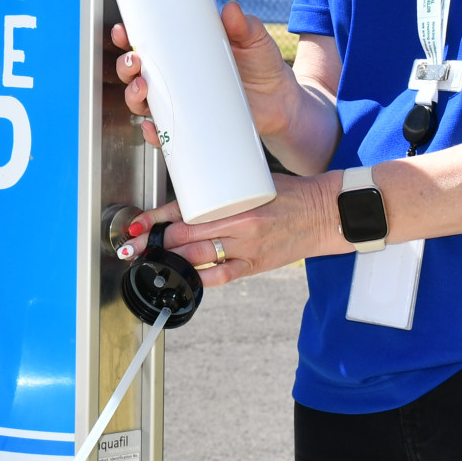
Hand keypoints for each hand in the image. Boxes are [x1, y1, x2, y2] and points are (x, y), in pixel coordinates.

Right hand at [110, 1, 298, 147]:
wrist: (283, 104)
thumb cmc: (265, 67)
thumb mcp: (255, 41)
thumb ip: (245, 26)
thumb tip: (231, 10)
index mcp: (184, 53)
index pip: (148, 43)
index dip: (128, 38)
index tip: (123, 32)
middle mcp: (176, 79)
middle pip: (136, 74)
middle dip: (126, 68)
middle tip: (136, 63)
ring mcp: (182, 104)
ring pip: (143, 103)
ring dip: (133, 97)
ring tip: (142, 90)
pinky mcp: (192, 128)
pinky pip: (164, 134)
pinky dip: (152, 134)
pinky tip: (152, 129)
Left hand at [114, 173, 348, 287]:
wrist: (325, 213)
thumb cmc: (290, 193)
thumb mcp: (253, 183)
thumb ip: (222, 192)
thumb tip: (188, 197)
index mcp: (236, 202)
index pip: (186, 210)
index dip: (156, 220)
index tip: (136, 225)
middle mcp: (239, 226)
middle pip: (184, 236)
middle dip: (155, 242)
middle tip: (136, 245)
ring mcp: (247, 249)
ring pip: (197, 258)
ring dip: (170, 260)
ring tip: (152, 260)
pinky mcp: (255, 266)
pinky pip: (220, 276)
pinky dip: (199, 277)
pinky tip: (183, 275)